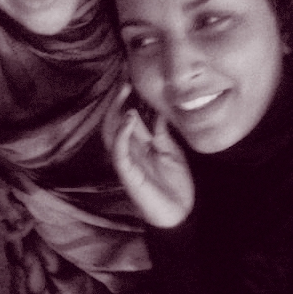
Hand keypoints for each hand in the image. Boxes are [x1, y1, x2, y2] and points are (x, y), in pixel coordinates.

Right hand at [0, 164, 33, 239]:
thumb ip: (8, 211)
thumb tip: (20, 226)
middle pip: (14, 231)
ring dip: (25, 218)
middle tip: (33, 214)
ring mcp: (1, 214)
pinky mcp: (6, 207)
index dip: (22, 231)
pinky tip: (27, 204)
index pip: (9, 236)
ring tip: (30, 208)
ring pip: (17, 224)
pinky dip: (24, 211)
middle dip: (25, 224)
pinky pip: (17, 214)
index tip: (30, 219)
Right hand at [107, 84, 194, 227]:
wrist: (181, 214)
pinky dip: (121, 134)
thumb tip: (159, 111)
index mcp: (140, 146)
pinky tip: (127, 119)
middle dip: (118, 100)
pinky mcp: (128, 174)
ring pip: (112, 133)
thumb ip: (163, 133)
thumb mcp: (171, 152)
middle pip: (115, 121)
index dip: (128, 99)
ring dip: (116, 112)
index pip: (129, 118)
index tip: (132, 79)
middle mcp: (130, 151)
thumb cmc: (175, 186)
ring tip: (123, 93)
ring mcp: (127, 162)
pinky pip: (119, 152)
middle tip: (125, 80)